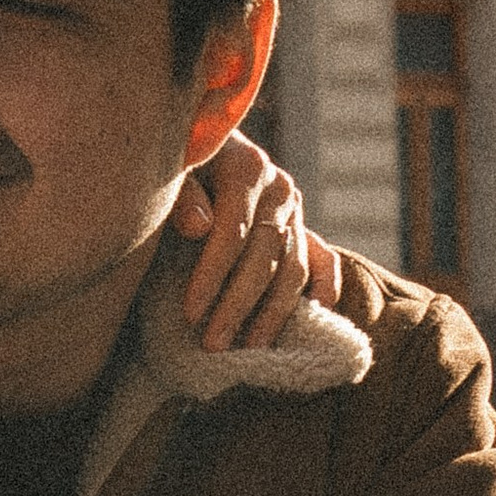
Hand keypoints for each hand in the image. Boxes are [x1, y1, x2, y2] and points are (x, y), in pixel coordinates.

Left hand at [173, 129, 343, 349]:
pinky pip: (325, 261)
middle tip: (214, 344)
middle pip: (265, 257)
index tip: (190, 314)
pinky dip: (324, 290)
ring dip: (273, 313)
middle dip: (238, 305)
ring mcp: (295, 210)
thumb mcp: (170, 171)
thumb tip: (200, 227)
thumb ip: (180, 195)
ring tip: (249, 348)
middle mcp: (279, 189)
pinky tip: (314, 319)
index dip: (212, 276)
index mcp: (247, 167)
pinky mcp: (304, 226)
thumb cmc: (177, 166)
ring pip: (293, 268)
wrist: (200, 148)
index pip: (232, 232)